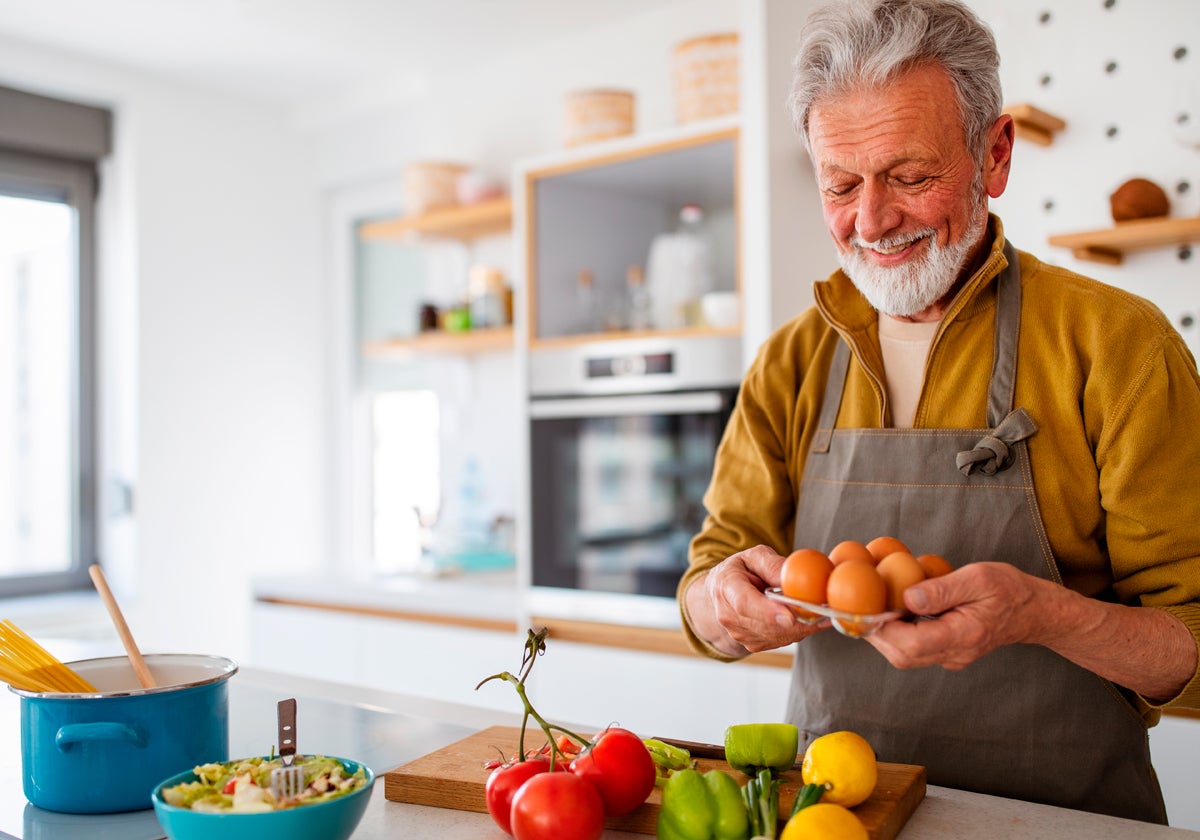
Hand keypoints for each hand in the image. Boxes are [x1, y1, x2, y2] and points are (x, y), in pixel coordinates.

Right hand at [687, 545, 825, 655]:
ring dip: (801, 626)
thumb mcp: (753, 557)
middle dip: (796, 621)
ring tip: (818, 611)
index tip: (790, 617)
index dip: (767, 612)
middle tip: (822, 611)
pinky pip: (781, 641)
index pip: (744, 603)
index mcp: (726, 587)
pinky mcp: (752, 645)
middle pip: (765, 625)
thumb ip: (771, 564)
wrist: (722, 594)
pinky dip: (798, 631)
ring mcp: (739, 634)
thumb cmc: (741, 572)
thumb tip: (793, 577)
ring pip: (777, 636)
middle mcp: (728, 615)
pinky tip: (806, 618)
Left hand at [866, 562, 1049, 669]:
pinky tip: (893, 612)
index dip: (885, 629)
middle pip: (903, 656)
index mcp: (963, 635)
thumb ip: (942, 590)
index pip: (913, 643)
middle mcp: (955, 653)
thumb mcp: (978, 578)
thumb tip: (907, 597)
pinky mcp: (947, 653)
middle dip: (877, 634)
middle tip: (864, 608)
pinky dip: (897, 634)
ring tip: (875, 608)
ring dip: (885, 635)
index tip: (870, 608)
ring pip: (906, 657)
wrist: (1032, 611)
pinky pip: (915, 650)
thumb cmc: (1008, 590)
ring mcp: (951, 657)